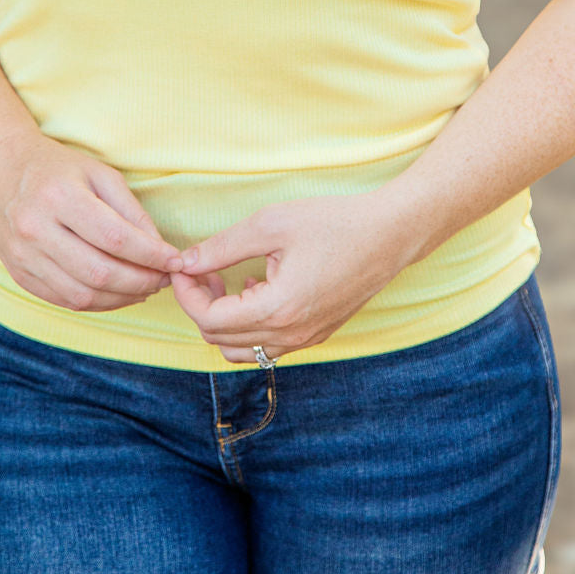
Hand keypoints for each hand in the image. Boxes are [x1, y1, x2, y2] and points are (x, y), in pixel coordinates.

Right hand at [0, 133, 183, 311]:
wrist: (1, 172)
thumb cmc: (59, 170)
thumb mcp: (100, 174)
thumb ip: (132, 211)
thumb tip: (161, 249)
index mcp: (59, 197)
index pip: (115, 238)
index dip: (151, 255)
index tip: (176, 261)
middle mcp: (36, 229)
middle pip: (99, 272)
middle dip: (141, 281)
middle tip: (164, 279)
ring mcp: (23, 256)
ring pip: (82, 294)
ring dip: (122, 298)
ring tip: (145, 288)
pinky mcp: (19, 276)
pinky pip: (65, 301)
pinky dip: (98, 303)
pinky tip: (118, 293)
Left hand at [170, 193, 406, 362]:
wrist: (391, 234)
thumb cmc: (334, 223)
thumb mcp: (271, 224)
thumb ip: (223, 246)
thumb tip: (186, 261)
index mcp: (278, 310)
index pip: (209, 321)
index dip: (187, 293)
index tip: (183, 265)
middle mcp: (291, 336)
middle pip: (220, 339)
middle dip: (201, 305)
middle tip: (202, 268)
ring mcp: (306, 340)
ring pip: (241, 350)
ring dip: (223, 320)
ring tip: (228, 280)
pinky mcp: (316, 335)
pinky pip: (267, 346)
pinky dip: (249, 325)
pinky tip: (257, 286)